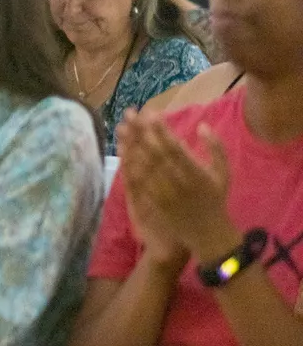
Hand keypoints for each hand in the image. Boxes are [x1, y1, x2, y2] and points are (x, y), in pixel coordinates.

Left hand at [116, 109, 236, 263]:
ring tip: (122, 126)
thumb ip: (216, 147)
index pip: (175, 147)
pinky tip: (122, 150)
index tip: (151, 113)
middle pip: (155, 152)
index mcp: (197, 172)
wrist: (207, 232)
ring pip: (143, 165)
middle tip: (130, 113)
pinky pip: (138, 181)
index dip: (162, 130)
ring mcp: (164, 193)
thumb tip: (202, 125)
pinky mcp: (153, 201)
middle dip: (142, 131)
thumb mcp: (224, 172)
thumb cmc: (215, 198)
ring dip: (131, 144)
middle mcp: (179, 181)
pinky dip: (129, 164)